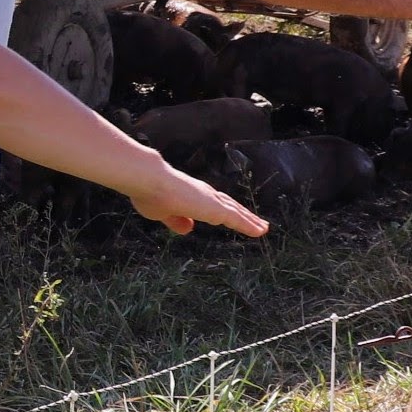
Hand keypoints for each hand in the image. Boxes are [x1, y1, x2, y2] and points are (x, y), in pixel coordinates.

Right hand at [126, 151, 269, 238]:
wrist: (148, 180)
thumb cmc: (149, 193)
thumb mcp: (162, 214)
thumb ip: (176, 222)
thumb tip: (188, 229)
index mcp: (192, 196)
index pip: (213, 205)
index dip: (225, 211)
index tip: (234, 217)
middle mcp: (205, 195)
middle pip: (230, 207)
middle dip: (243, 215)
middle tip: (257, 222)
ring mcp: (211, 200)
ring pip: (236, 212)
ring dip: (250, 220)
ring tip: (263, 227)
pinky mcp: (215, 208)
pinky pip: (237, 219)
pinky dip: (249, 225)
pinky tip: (260, 231)